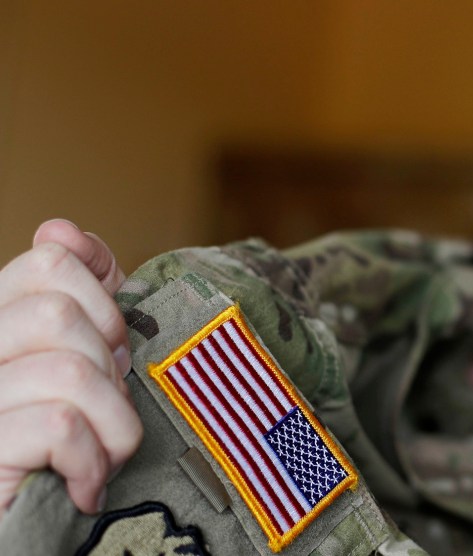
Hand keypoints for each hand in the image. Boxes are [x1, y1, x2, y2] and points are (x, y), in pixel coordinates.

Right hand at [0, 220, 142, 519]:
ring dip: (111, 420)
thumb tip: (67, 232)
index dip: (101, 295)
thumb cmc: (57, 453)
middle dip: (109, 363)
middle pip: (58, 310)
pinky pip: (60, 424)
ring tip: (99, 455)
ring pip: (68, 366)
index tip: (112, 341)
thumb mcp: (78, 368)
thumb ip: (79, 306)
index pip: (47, 261)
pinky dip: (91, 458)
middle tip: (104, 406)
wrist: (26, 538)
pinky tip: (82, 486)